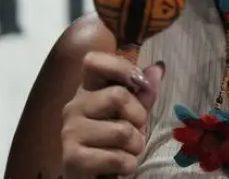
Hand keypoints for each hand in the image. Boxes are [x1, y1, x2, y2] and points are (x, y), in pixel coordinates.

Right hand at [61, 53, 165, 178]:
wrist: (93, 177)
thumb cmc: (113, 143)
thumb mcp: (132, 115)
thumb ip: (143, 93)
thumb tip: (157, 68)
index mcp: (87, 90)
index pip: (93, 61)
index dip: (120, 67)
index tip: (139, 84)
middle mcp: (74, 106)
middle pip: (118, 96)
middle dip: (138, 118)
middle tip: (135, 132)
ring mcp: (70, 131)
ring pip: (122, 131)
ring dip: (135, 147)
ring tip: (126, 152)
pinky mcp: (72, 158)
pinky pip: (116, 158)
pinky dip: (127, 165)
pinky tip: (119, 167)